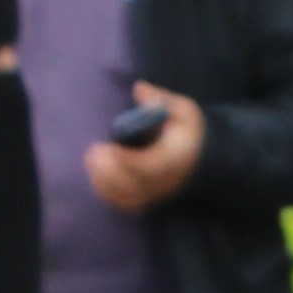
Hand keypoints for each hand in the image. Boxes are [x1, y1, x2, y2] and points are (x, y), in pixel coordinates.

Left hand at [84, 87, 203, 214]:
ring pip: (126, 197)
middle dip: (109, 172)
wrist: (201, 158)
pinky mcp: (147, 198)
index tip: (107, 146)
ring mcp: (156, 193)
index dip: (125, 160)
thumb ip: (161, 99)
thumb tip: (139, 88)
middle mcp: (166, 180)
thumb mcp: (182, 109)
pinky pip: (123, 203)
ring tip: (92, 160)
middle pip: (134, 186)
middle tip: (94, 151)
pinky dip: (106, 192)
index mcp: (176, 158)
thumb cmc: (187, 131)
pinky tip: (96, 174)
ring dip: (104, 182)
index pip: (149, 166)